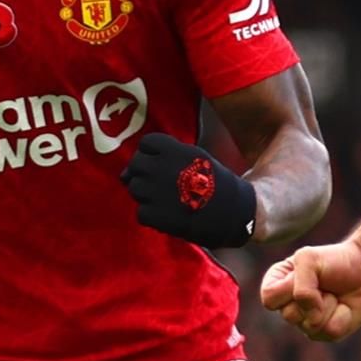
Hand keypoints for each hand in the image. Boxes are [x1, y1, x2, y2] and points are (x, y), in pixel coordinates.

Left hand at [122, 133, 257, 248]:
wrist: (236, 213)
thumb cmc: (217, 184)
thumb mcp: (196, 158)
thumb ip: (164, 158)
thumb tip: (124, 174)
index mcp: (174, 150)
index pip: (146, 144)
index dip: (151, 155)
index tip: (163, 165)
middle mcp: (161, 167)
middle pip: (136, 165)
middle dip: (145, 175)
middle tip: (162, 186)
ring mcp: (156, 191)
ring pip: (135, 189)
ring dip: (147, 196)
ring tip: (168, 201)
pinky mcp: (156, 215)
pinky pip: (141, 212)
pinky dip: (153, 216)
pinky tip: (170, 215)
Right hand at [262, 243, 360, 341]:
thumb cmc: (335, 261)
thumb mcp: (308, 259)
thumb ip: (299, 286)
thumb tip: (310, 318)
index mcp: (277, 284)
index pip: (270, 298)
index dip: (288, 288)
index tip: (303, 273)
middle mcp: (288, 306)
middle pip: (289, 315)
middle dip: (313, 296)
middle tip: (324, 284)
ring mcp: (305, 322)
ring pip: (310, 325)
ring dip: (328, 305)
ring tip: (334, 294)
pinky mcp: (325, 332)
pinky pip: (329, 331)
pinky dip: (341, 315)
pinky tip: (343, 305)